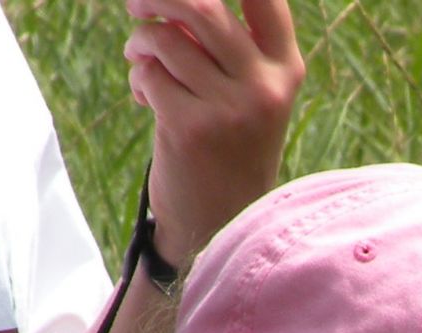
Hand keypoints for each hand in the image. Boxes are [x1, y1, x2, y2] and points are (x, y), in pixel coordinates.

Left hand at [126, 0, 303, 269]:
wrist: (223, 222)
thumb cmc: (230, 145)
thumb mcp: (249, 93)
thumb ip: (225, 43)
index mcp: (285, 69)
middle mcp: (264, 86)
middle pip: (202, 4)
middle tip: (137, 7)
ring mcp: (230, 109)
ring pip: (166, 38)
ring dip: (141, 42)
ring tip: (140, 60)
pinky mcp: (190, 128)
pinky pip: (148, 73)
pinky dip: (138, 78)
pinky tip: (144, 98)